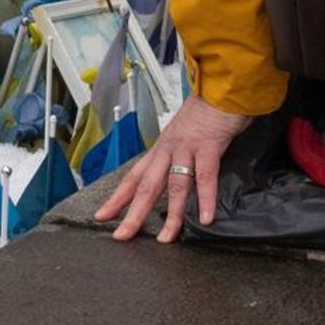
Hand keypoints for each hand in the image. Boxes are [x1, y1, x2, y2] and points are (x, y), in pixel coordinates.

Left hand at [95, 93, 252, 243]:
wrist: (222, 86)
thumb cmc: (206, 111)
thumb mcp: (184, 134)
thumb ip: (178, 156)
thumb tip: (177, 178)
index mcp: (162, 148)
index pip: (134, 176)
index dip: (117, 198)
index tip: (102, 216)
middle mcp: (169, 148)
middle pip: (146, 185)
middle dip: (133, 212)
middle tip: (123, 236)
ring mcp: (187, 147)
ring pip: (174, 184)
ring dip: (171, 214)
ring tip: (167, 238)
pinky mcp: (208, 145)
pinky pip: (205, 176)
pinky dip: (205, 198)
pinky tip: (205, 218)